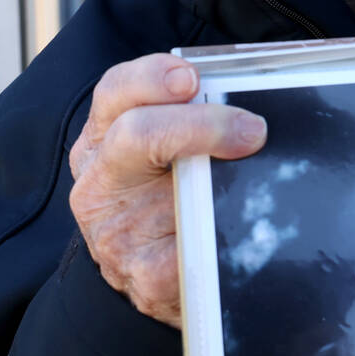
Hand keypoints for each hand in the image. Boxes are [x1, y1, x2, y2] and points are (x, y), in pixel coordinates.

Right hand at [68, 53, 266, 326]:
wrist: (148, 277)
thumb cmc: (163, 201)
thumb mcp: (162, 149)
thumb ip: (190, 120)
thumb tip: (248, 104)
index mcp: (104, 137)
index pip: (116, 91)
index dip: (154, 78)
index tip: (193, 79)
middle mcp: (100, 178)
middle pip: (135, 133)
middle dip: (200, 124)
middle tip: (251, 130)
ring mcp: (115, 231)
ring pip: (166, 196)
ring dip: (218, 185)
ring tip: (254, 179)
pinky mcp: (143, 276)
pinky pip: (189, 253)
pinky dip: (224, 241)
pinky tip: (244, 235)